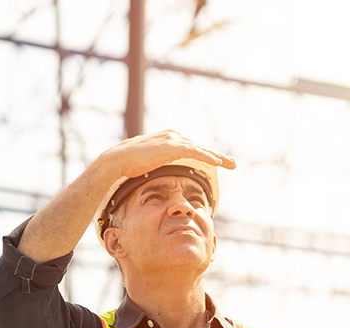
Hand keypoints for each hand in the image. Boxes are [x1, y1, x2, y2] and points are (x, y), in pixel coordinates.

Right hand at [92, 129, 235, 179]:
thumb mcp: (148, 162)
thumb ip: (157, 163)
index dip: (206, 155)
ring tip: (232, 164)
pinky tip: (219, 163)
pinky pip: (196, 152)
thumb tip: (158, 171)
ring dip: (218, 157)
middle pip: (201, 147)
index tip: (218, 163)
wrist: (117, 160)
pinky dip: (208, 157)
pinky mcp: (172, 146)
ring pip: (202, 149)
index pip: (192, 147)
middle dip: (217, 156)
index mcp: (168, 138)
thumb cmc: (128, 164)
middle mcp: (173, 135)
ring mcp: (173, 139)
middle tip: (232, 163)